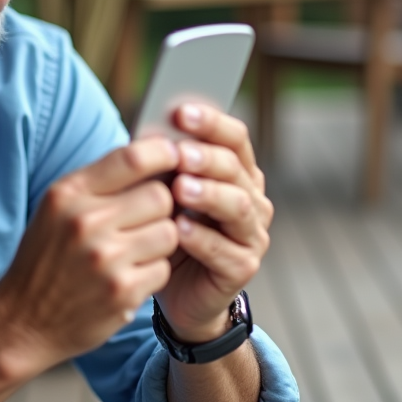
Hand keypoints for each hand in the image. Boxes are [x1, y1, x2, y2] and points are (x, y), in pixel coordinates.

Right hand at [0, 138, 180, 379]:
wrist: (22, 321)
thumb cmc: (44, 259)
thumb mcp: (56, 209)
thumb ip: (99, 182)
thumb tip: (151, 152)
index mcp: (68, 195)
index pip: (132, 158)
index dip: (163, 153)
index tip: (175, 156)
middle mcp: (85, 222)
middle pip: (160, 196)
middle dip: (161, 206)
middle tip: (145, 219)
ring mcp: (105, 259)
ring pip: (169, 232)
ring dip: (160, 242)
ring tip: (134, 250)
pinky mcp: (122, 292)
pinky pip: (164, 268)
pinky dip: (152, 272)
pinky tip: (128, 277)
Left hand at [156, 104, 272, 342]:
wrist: (176, 289)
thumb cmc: (168, 229)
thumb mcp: (164, 192)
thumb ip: (165, 165)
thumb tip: (149, 132)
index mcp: (237, 171)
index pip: (234, 137)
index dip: (211, 123)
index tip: (181, 112)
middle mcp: (252, 198)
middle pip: (235, 169)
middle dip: (206, 157)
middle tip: (179, 153)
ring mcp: (252, 234)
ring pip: (237, 206)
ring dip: (208, 194)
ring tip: (179, 189)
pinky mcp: (243, 267)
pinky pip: (225, 250)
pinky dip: (202, 238)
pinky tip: (180, 230)